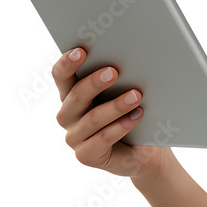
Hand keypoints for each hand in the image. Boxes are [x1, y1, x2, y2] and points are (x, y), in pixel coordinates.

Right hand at [52, 47, 169, 181]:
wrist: (145, 149)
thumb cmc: (132, 112)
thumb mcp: (124, 91)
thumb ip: (117, 77)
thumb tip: (126, 56)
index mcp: (71, 94)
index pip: (61, 76)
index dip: (68, 63)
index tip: (82, 51)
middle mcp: (68, 115)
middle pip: (76, 96)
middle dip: (94, 82)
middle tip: (114, 72)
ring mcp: (74, 137)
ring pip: (92, 118)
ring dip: (115, 106)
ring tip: (136, 95)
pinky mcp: (86, 155)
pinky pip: (103, 139)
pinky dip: (121, 126)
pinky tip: (136, 116)